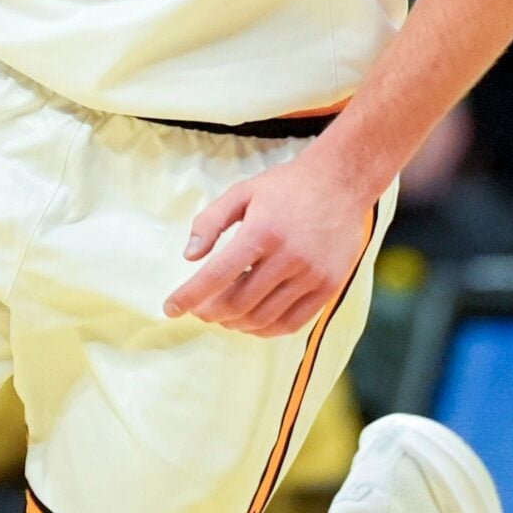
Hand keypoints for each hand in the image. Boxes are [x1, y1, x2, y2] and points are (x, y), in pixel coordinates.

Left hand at [166, 158, 377, 337]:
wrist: (342, 182)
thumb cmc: (287, 187)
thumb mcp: (242, 192)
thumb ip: (210, 222)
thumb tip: (189, 256)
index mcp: (262, 232)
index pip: (216, 276)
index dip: (188, 297)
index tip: (169, 308)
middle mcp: (288, 257)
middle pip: (237, 303)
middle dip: (209, 312)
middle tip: (199, 309)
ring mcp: (311, 276)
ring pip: (262, 318)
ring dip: (234, 323)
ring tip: (222, 315)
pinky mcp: (328, 288)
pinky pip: (292, 324)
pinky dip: (265, 329)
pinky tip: (250, 321)